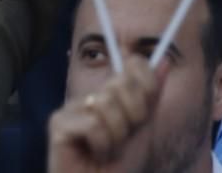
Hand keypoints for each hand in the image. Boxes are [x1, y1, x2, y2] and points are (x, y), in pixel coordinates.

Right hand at [46, 62, 167, 172]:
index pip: (134, 64)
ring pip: (106, 103)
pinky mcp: (58, 123)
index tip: (144, 116)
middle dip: (134, 115)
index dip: (148, 86)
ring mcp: (72, 107)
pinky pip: (92, 124)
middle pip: (122, 82)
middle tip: (124, 139)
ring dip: (117, 135)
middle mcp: (90, 95)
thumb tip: (164, 60)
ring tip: (109, 150)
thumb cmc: (121, 165)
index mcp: (111, 92)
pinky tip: (95, 155)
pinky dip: (102, 144)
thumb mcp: (144, 127)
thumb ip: (152, 95)